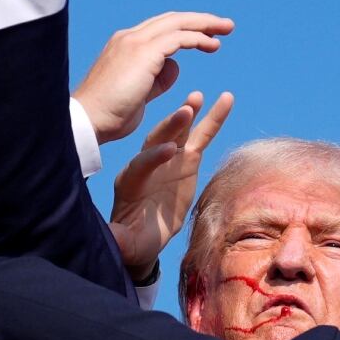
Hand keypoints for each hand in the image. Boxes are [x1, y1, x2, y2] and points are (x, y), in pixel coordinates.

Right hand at [72, 12, 233, 144]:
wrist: (88, 122)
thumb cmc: (109, 115)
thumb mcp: (139, 93)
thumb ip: (156, 78)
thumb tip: (174, 67)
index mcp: (124, 45)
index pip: (160, 28)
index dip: (185, 29)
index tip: (207, 35)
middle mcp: (128, 38)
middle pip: (171, 20)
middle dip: (199, 20)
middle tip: (224, 25)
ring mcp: (134, 42)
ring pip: (177, 23)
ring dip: (204, 24)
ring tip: (226, 29)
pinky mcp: (143, 53)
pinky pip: (178, 38)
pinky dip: (198, 38)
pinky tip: (212, 46)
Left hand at [109, 91, 233, 279]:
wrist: (144, 235)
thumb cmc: (134, 240)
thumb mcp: (126, 242)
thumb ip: (120, 239)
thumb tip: (114, 241)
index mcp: (130, 182)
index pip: (141, 165)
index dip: (154, 158)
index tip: (169, 152)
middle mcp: (147, 164)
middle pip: (158, 140)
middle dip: (170, 126)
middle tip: (185, 111)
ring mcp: (169, 159)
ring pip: (179, 132)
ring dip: (188, 113)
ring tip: (198, 96)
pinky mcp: (187, 160)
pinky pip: (202, 136)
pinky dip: (213, 118)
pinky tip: (225, 100)